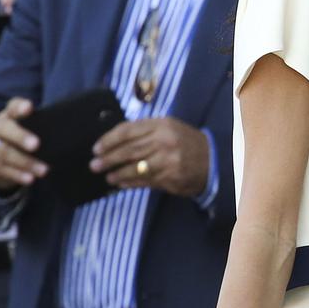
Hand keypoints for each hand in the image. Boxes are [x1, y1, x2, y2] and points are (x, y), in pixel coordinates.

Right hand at [0, 98, 46, 189]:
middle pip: (5, 130)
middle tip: (36, 145)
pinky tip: (30, 179)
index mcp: (7, 116)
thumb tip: (68, 125)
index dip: (19, 107)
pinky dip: (18, 175)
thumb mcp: (24, 127)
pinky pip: (2, 170)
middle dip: (21, 137)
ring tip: (43, 170)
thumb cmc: (18, 137)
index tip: (28, 107)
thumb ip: (40, 123)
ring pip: (5, 154)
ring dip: (25, 163)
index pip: (12, 107)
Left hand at [91, 117, 209, 196]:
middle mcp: (164, 141)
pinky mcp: (171, 177)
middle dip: (108, 159)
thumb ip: (145, 131)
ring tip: (107, 177)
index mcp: (161, 124)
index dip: (109, 140)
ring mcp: (168, 160)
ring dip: (117, 173)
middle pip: (129, 150)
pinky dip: (131, 183)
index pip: (127, 131)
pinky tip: (121, 183)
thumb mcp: (168, 128)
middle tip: (94, 165)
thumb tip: (114, 141)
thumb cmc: (185, 141)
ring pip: (135, 168)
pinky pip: (145, 180)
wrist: (214, 159)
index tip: (96, 148)